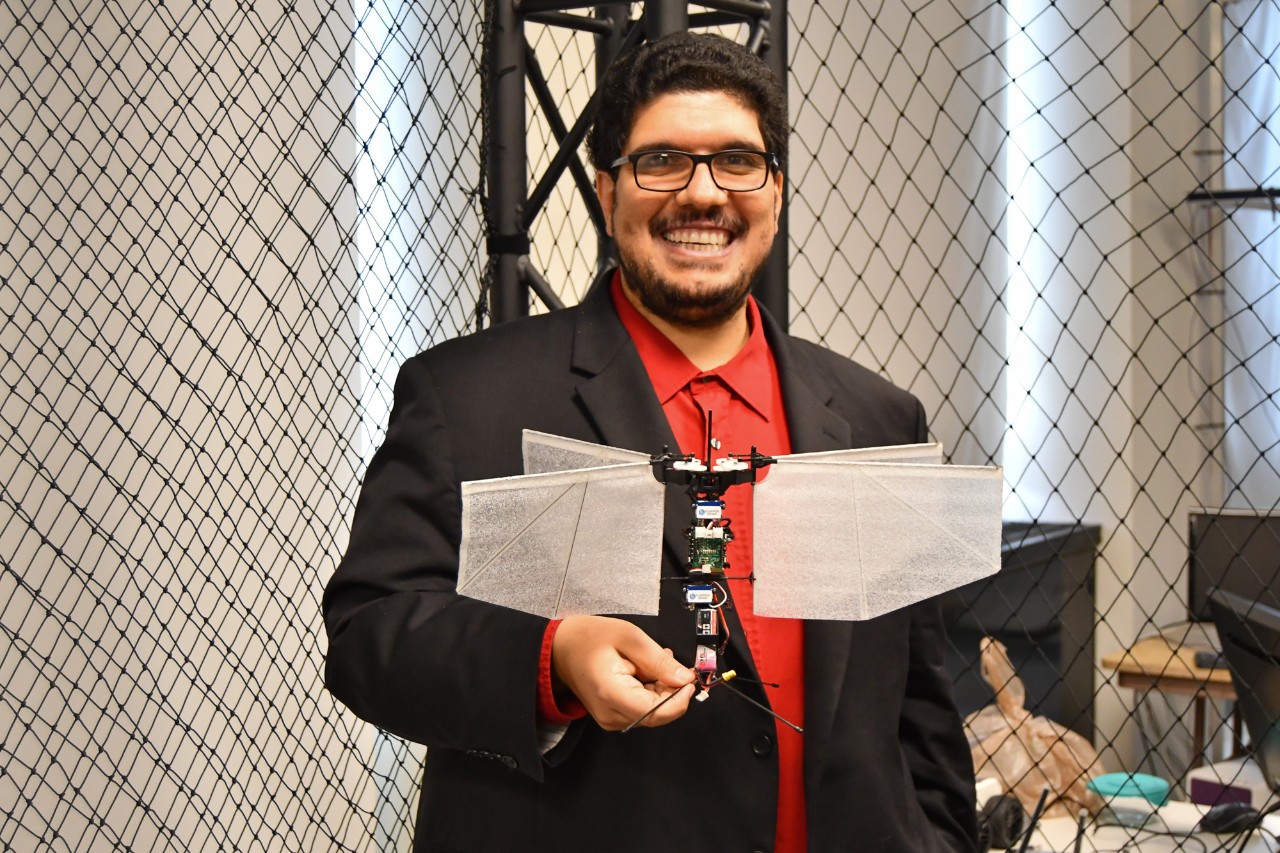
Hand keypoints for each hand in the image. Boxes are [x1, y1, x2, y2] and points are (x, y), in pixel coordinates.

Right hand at [551, 615, 695, 730]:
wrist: (559, 649)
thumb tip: (685, 679)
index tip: (688, 676)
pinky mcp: (612, 718)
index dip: (680, 697)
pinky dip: (650, 692)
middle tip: (666, 658)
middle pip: (658, 714)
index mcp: (612, 694)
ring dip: (660, 689)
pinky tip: (642, 671)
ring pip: (653, 712)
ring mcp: (610, 720)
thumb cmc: (589, 637)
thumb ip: (658, 660)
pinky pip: (642, 710)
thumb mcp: (629, 637)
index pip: (657, 712)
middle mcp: (611, 716)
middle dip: (670, 689)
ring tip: (649, 661)